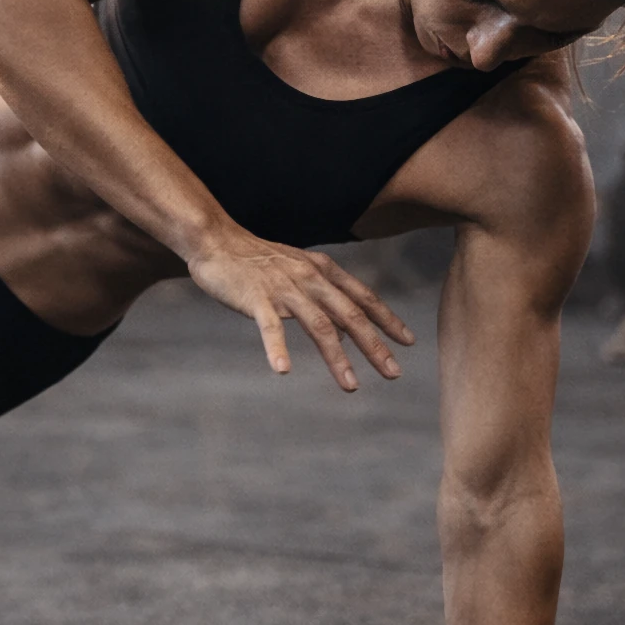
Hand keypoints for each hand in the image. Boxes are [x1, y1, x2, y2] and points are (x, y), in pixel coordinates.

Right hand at [184, 226, 412, 389]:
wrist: (216, 239)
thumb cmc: (256, 259)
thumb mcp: (298, 270)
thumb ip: (323, 294)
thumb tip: (345, 328)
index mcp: (322, 270)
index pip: (363, 298)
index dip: (387, 320)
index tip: (408, 342)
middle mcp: (310, 278)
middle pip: (350, 316)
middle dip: (375, 346)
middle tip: (394, 372)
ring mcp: (284, 288)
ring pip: (319, 326)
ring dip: (337, 358)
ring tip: (351, 386)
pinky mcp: (256, 298)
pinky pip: (269, 327)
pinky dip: (277, 349)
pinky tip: (283, 370)